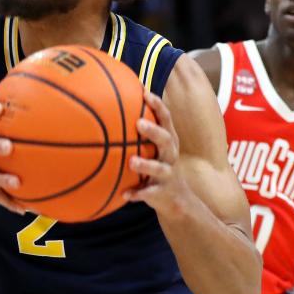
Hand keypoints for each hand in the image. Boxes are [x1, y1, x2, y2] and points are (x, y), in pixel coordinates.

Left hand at [123, 92, 194, 219]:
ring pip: (159, 168)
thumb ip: (142, 131)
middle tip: (139, 123)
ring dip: (146, 165)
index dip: (158, 106)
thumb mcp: (156, 147)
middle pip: (166, 140)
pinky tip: (125, 194)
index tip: (145, 94)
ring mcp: (168, 174)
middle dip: (154, 131)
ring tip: (132, 162)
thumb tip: (115, 105)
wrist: (177, 199)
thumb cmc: (159, 164)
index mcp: (169, 141)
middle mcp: (171, 155)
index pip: (166, 119)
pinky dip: (138, 194)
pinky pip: (149, 193)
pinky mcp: (161, 192)